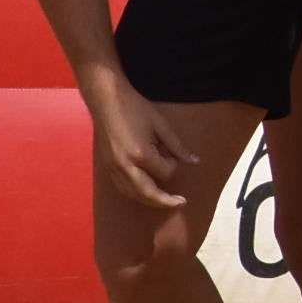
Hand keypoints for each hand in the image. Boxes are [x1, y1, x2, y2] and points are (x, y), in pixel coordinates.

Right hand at [91, 81, 202, 207]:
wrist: (106, 100)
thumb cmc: (135, 108)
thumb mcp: (162, 125)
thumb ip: (178, 147)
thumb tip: (195, 162)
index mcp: (141, 154)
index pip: (165, 173)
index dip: (173, 164)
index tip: (171, 153)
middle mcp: (125, 166)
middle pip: (148, 194)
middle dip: (165, 201)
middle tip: (180, 202)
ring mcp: (113, 168)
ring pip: (133, 195)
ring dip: (150, 200)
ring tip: (164, 200)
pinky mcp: (107, 167)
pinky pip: (122, 188)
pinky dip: (135, 193)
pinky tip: (145, 191)